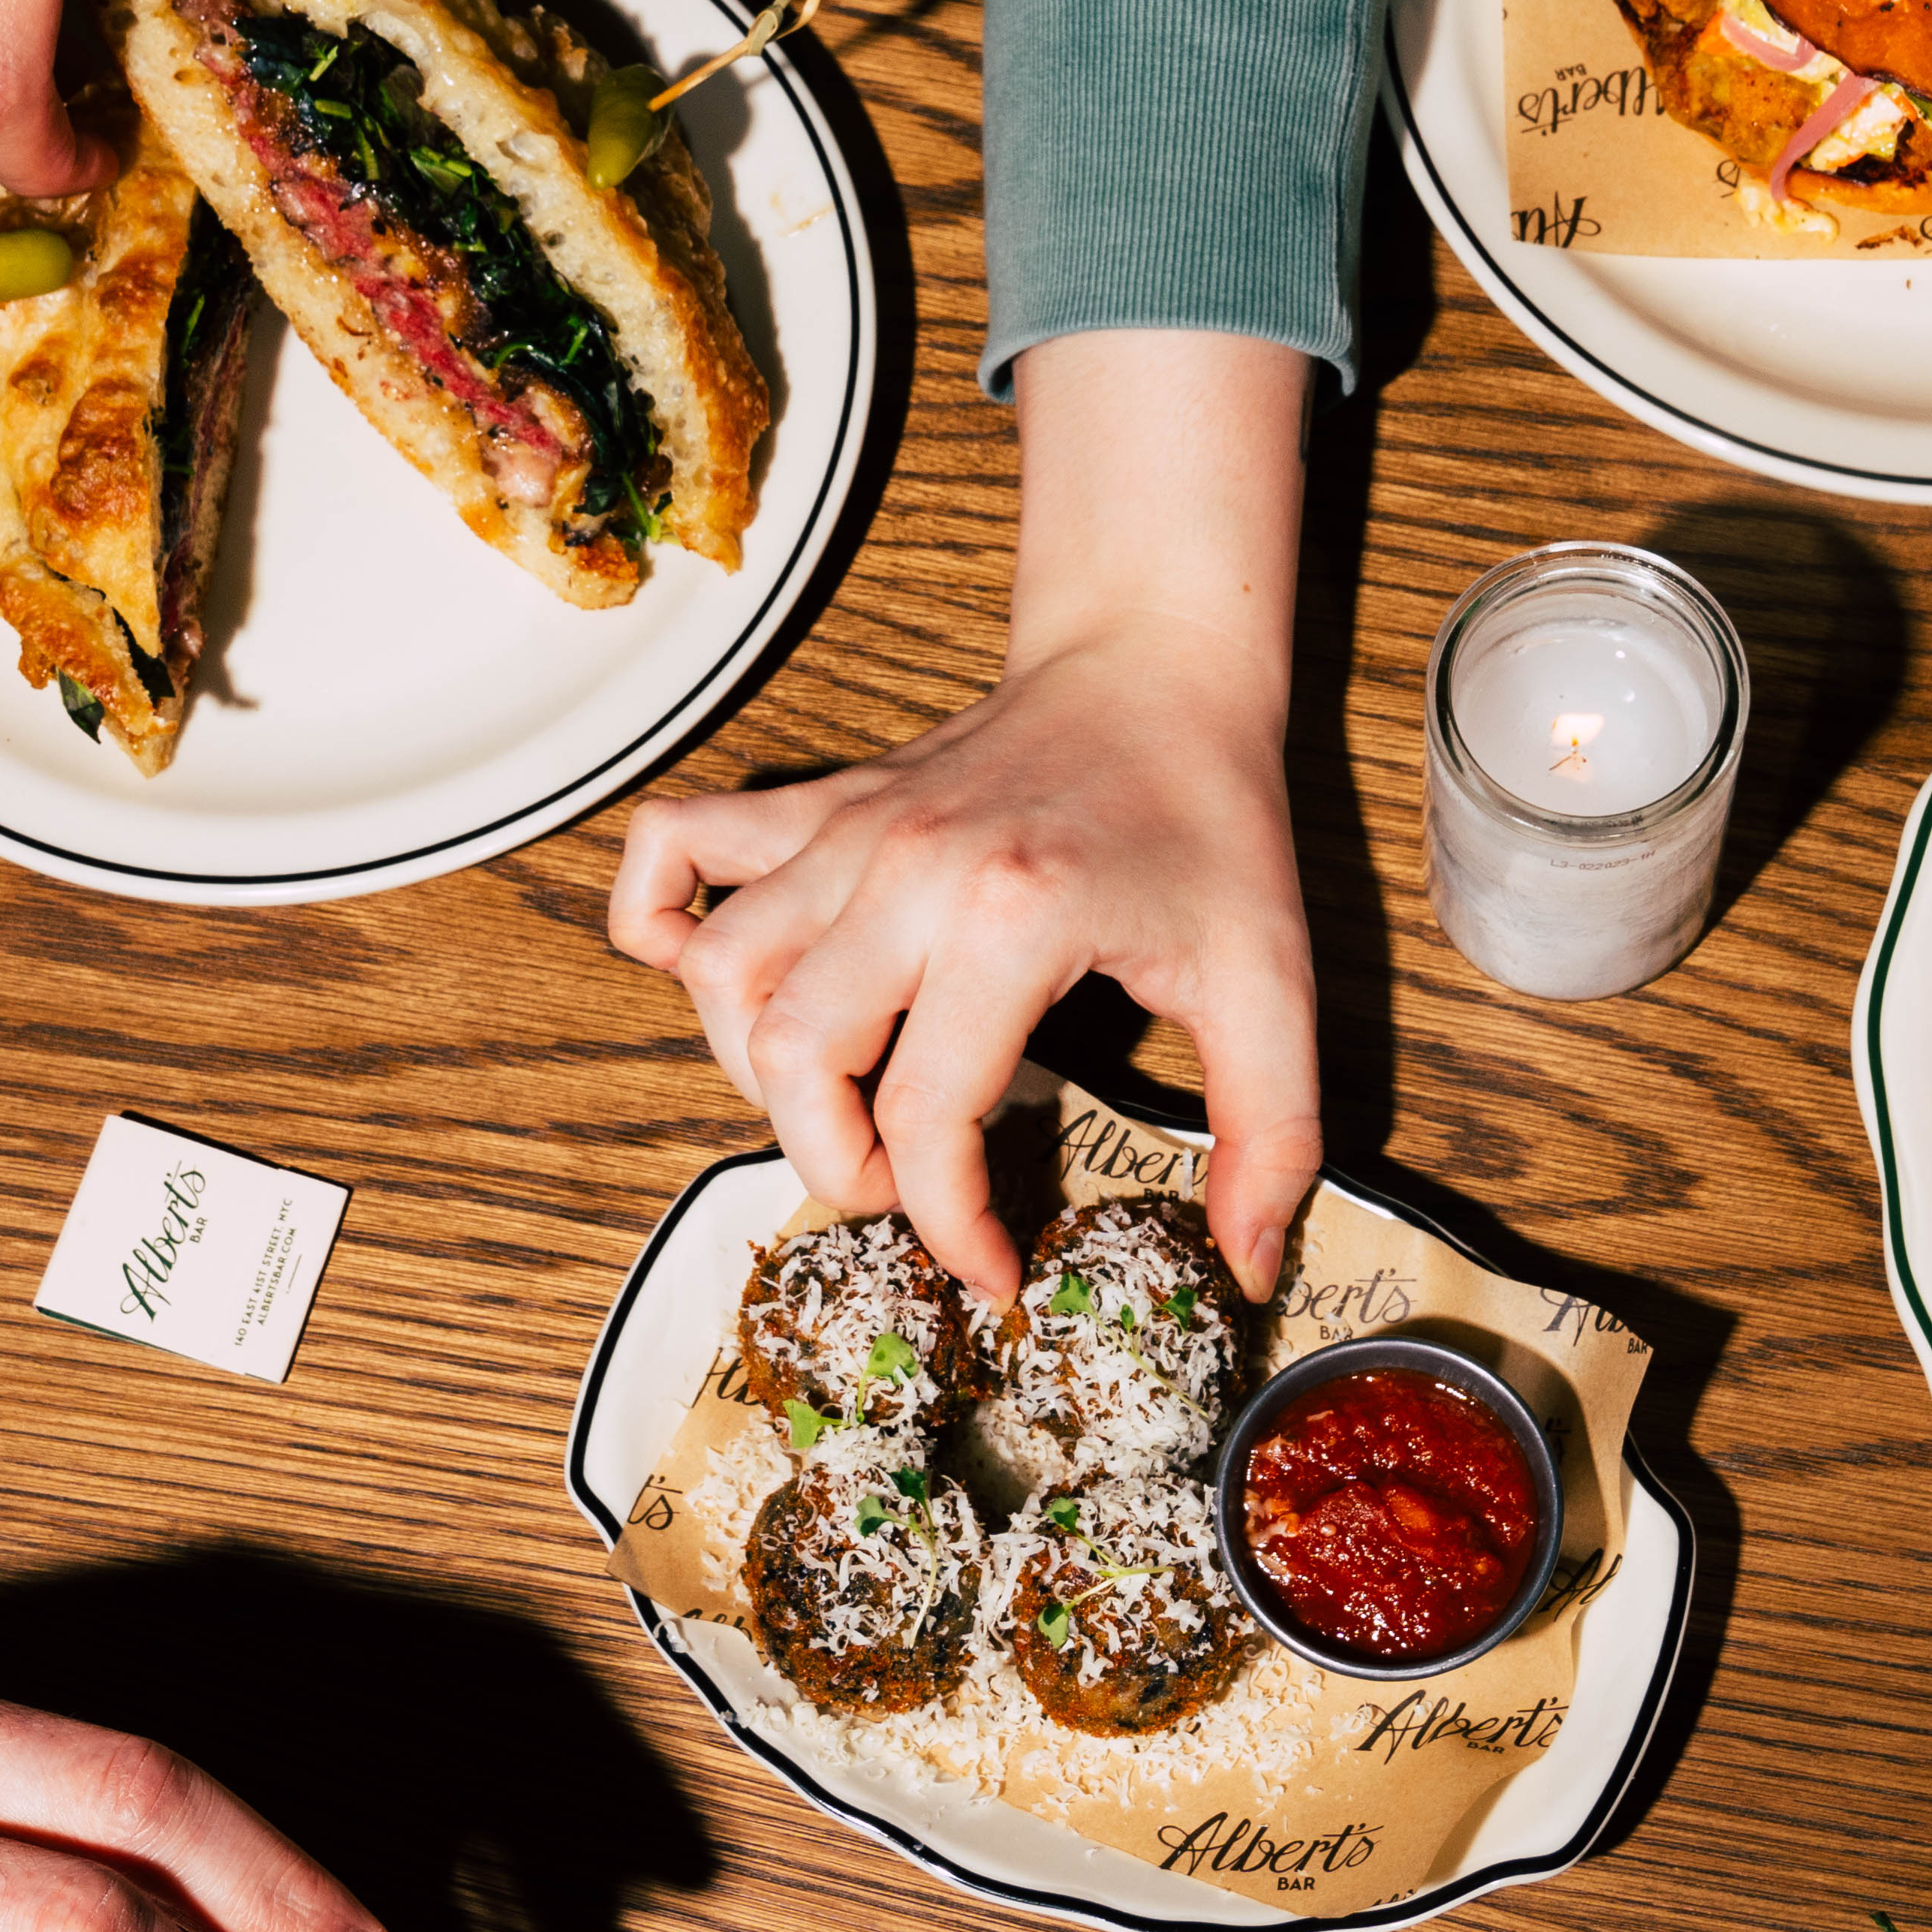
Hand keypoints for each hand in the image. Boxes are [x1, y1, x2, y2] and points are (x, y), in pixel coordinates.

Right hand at [608, 330, 1319, 1302]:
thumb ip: (1270, 1132)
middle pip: (792, 1055)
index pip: (928, 1114)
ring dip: (754, 1069)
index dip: (951, 1225)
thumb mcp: (1271, 979)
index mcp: (1013, 916)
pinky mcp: (818, 805)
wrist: (1158, 663)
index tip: (994, 1269)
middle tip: (902, 1190)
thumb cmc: (1210, 816)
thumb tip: (1250, 1263)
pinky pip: (678, 848)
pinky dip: (660, 916)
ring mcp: (847, 829)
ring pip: (721, 973)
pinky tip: (710, 976)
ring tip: (835, 1107)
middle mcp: (906, 869)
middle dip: (832, 1163)